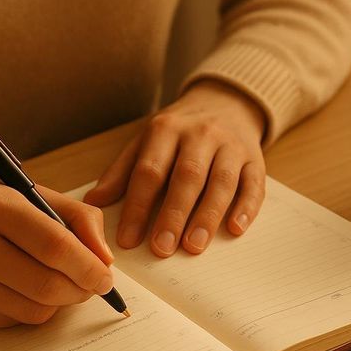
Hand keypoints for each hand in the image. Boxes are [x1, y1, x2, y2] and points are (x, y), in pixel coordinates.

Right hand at [0, 181, 114, 328]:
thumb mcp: (20, 192)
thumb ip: (72, 215)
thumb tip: (104, 257)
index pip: (55, 245)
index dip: (89, 266)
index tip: (105, 275)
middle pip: (48, 284)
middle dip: (81, 289)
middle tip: (90, 284)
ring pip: (35, 310)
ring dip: (60, 302)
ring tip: (58, 283)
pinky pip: (13, 322)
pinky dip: (30, 309)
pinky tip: (21, 289)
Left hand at [85, 80, 266, 256]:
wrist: (226, 102)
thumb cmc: (179, 132)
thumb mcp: (146, 142)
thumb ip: (121, 172)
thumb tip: (94, 203)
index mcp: (166, 129)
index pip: (149, 171)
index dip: (137, 207)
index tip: (128, 240)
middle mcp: (201, 134)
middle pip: (187, 176)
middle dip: (173, 214)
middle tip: (161, 248)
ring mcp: (231, 146)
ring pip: (221, 182)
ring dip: (207, 216)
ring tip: (193, 246)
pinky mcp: (255, 159)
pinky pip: (253, 184)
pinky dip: (246, 207)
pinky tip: (235, 228)